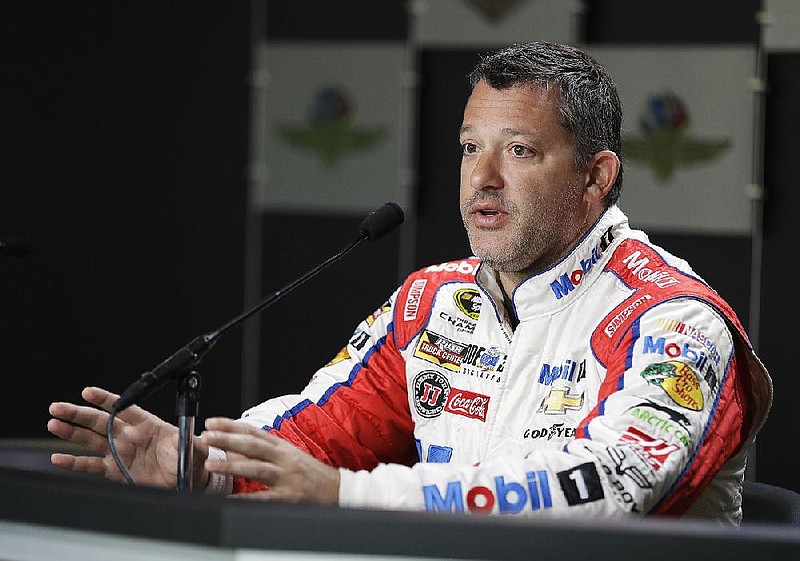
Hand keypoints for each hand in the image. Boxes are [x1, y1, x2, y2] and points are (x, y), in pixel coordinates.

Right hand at [47, 386, 209, 488]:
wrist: (188, 480)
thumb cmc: (192, 458)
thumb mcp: (195, 448)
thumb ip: (190, 443)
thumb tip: (192, 440)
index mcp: (148, 424)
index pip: (124, 408)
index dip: (106, 400)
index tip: (88, 392)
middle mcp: (130, 436)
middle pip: (100, 421)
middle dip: (79, 414)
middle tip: (58, 407)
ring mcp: (121, 452)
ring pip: (92, 440)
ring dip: (72, 432)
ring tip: (53, 423)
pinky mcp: (116, 471)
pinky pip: (92, 466)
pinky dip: (74, 463)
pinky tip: (58, 458)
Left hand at [202, 417, 339, 504]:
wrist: (339, 490)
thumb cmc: (312, 474)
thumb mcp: (288, 457)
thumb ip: (262, 453)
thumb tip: (233, 450)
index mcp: (282, 446)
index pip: (253, 431)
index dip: (231, 425)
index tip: (212, 422)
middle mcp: (284, 458)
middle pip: (252, 445)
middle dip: (227, 439)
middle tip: (206, 436)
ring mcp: (287, 476)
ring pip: (256, 468)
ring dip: (232, 465)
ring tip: (211, 464)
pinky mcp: (289, 496)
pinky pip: (264, 497)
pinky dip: (246, 497)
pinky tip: (230, 498)